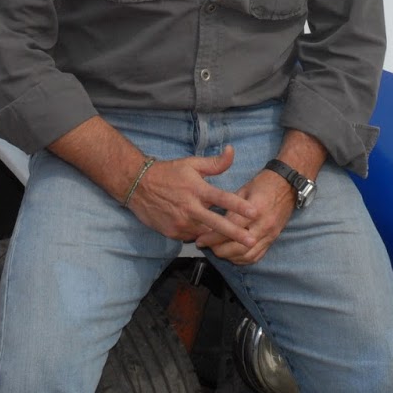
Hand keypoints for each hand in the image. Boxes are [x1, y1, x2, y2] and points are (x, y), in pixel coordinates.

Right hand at [128, 145, 260, 245]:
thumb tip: (232, 151)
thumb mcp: (192, 164)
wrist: (138, 185)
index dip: (239, 206)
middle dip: (235, 234)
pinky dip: (199, 233)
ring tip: (231, 240)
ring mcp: (180, 222)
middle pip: (216, 223)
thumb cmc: (168, 173)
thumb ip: (214, 163)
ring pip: (204, 233)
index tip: (254, 212)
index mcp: (197, 189)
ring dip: (216, 235)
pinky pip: (191, 236)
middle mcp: (190, 208)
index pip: (222, 198)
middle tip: (251, 241)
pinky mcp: (172, 233)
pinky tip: (203, 230)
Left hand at [194, 168, 295, 265]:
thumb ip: (230, 206)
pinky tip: (232, 255)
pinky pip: (257, 256)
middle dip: (218, 249)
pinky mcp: (273, 239)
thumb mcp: (244, 189)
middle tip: (206, 246)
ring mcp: (270, 234)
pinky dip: (242, 259)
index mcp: (255, 209)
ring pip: (247, 254)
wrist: (288, 184)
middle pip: (237, 246)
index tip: (200, 239)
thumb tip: (213, 220)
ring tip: (217, 250)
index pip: (230, 227)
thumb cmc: (264, 183)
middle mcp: (264, 225)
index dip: (213, 236)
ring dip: (229, 256)